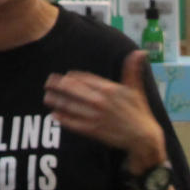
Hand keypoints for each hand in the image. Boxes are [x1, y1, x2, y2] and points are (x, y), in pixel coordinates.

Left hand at [43, 51, 164, 172]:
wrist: (143, 137)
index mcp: (109, 89)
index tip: (65, 75)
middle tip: (48, 83)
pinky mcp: (94, 131)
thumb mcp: (136, 89)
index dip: (72, 77)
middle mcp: (100, 101)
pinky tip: (54, 115)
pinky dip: (63, 119)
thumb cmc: (139, 111)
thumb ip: (132, 70)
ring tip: (47, 97)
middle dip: (59, 85)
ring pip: (71, 106)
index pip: (85, 79)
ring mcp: (96, 116)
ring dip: (56, 101)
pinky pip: (74, 123)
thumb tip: (139, 52)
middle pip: (73, 90)